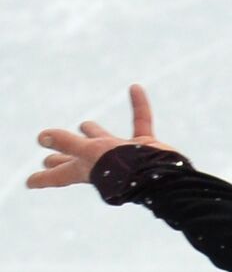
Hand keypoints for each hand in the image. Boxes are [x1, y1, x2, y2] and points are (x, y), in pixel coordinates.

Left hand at [27, 83, 176, 189]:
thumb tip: (42, 138)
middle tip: (49, 159)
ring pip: (106, 142)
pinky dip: (139, 106)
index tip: (29, 183)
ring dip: (96, 133)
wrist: (161, 172)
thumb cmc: (121, 166)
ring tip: (85, 125)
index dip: (44, 178)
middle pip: (79, 160)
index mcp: (87, 168)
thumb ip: (67, 143)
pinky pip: (141, 122)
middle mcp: (104, 163)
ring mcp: (126, 155)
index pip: (60, 174)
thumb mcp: (89, 152)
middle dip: (65, 158)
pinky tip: (135, 88)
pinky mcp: (148, 146)